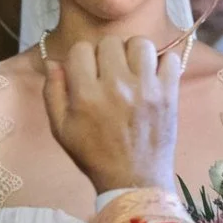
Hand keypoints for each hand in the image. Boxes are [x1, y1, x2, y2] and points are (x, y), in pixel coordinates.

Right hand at [43, 36, 179, 195]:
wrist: (133, 181)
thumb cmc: (94, 155)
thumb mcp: (61, 129)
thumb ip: (53, 92)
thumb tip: (52, 62)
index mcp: (86, 95)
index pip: (80, 49)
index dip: (81, 58)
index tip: (87, 72)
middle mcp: (116, 86)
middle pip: (109, 42)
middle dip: (106, 54)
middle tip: (109, 72)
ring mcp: (146, 88)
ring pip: (139, 43)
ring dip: (133, 53)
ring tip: (132, 71)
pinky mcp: (169, 94)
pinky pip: (169, 58)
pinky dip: (161, 63)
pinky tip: (152, 77)